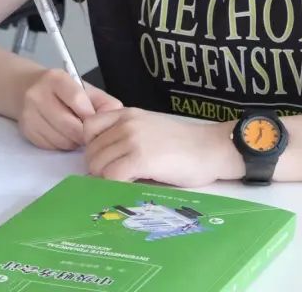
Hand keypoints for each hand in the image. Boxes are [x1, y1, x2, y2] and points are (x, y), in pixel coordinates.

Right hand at [19, 69, 121, 150]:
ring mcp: (30, 114)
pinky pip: (52, 146)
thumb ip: (102, 102)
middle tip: (90, 133)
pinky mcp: (27, 131)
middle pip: (70, 125)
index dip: (90, 115)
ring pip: (62, 139)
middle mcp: (38, 95)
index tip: (95, 121)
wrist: (25, 88)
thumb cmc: (61, 90)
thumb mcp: (82, 88)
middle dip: (85, 133)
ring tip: (76, 132)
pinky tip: (63, 135)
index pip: (78, 100)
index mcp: (55, 79)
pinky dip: (62, 145)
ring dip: (74, 141)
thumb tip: (117, 119)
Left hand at [84, 108, 241, 187]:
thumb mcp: (150, 129)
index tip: (105, 158)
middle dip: (98, 168)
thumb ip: (126, 136)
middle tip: (114, 179)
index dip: (92, 146)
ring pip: (98, 165)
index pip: (89, 126)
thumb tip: (103, 160)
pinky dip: (115, 186)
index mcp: (127, 114)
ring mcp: (133, 140)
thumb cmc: (185, 144)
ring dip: (105, 180)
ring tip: (123, 184)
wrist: (212, 148)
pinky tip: (130, 187)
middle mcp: (126, 124)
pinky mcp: (141, 159)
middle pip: (91, 150)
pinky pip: (111, 176)